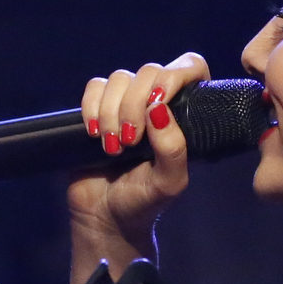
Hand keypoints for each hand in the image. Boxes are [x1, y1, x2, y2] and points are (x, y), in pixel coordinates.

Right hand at [67, 53, 212, 276]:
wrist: (105, 217)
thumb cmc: (144, 202)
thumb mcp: (169, 182)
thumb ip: (173, 148)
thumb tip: (158, 107)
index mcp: (185, 114)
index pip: (190, 66)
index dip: (175, 76)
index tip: (157, 105)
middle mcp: (157, 102)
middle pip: (149, 71)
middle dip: (135, 105)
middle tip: (130, 142)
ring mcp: (127, 102)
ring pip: (119, 78)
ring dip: (112, 112)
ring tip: (112, 147)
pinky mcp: (98, 107)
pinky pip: (95, 86)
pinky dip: (91, 107)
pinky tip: (94, 134)